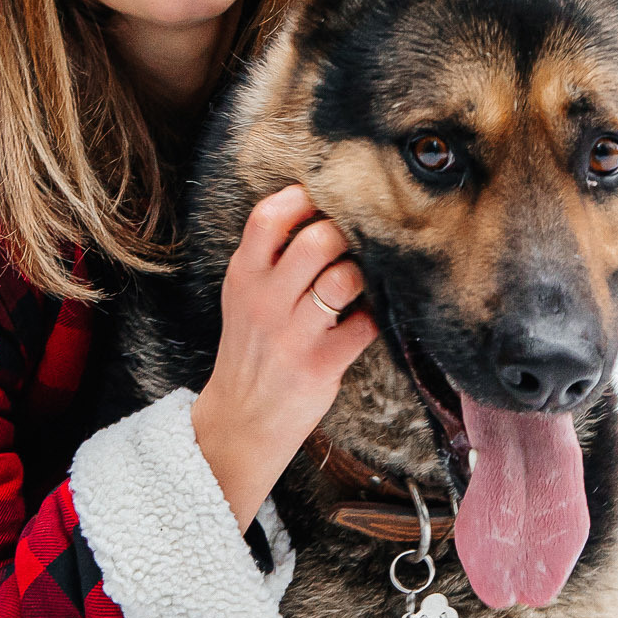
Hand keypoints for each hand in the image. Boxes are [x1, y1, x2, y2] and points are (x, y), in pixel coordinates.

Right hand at [191, 185, 380, 529]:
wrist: (242, 419)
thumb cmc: (252, 348)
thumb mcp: (243, 295)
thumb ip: (271, 256)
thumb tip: (320, 208)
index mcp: (243, 275)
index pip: (268, 216)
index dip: (303, 199)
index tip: (323, 202)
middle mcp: (265, 300)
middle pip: (318, 239)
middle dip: (346, 235)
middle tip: (353, 244)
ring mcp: (293, 334)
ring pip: (346, 277)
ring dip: (364, 274)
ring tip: (359, 283)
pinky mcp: (321, 363)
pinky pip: (366, 323)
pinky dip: (375, 316)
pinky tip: (365, 319)